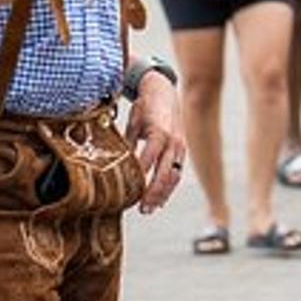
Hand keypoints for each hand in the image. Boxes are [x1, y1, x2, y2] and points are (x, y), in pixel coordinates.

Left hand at [125, 70, 185, 213]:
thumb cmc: (145, 106)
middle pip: (164, 174)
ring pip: (174, 176)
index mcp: (159, 134)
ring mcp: (180, 146)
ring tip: (151, 208)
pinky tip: (161, 199)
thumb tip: (117, 166)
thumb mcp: (133, 123)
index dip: (138, 181)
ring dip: (163, 194)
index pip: (148, 163)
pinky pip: (177, 171)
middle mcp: (173, 141)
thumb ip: (128, 145)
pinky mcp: (183, 149)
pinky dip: (169, 186)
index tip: (127, 195)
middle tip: (142, 209)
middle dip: (153, 194)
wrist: (164, 90)